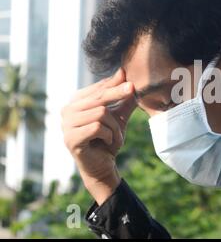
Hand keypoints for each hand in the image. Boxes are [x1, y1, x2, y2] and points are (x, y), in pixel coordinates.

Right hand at [61, 68, 135, 203]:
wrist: (103, 166)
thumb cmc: (108, 139)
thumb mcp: (119, 117)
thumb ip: (123, 100)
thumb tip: (129, 78)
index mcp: (76, 103)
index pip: (97, 88)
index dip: (113, 83)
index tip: (127, 76)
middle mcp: (67, 111)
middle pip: (98, 97)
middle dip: (118, 93)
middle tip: (133, 89)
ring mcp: (66, 125)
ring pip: (100, 113)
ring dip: (115, 126)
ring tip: (116, 137)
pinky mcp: (70, 139)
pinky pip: (97, 128)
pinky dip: (109, 135)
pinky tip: (108, 142)